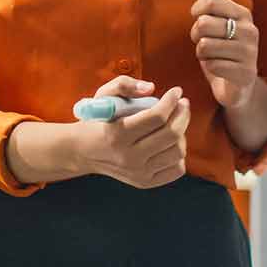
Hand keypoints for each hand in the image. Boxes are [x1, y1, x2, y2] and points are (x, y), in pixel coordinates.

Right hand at [75, 76, 189, 188]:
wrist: (84, 151)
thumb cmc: (97, 120)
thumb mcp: (102, 97)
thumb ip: (123, 84)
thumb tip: (150, 88)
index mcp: (117, 134)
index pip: (156, 117)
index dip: (171, 100)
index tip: (177, 91)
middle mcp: (129, 157)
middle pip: (171, 134)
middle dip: (183, 114)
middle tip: (183, 103)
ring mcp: (138, 173)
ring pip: (177, 152)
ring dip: (182, 132)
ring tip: (177, 121)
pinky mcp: (145, 182)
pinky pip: (177, 169)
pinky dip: (179, 153)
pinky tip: (171, 142)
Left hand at [189, 0, 258, 109]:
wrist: (237, 85)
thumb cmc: (222, 51)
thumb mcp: (217, 26)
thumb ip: (209, 12)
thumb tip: (197, 8)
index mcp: (243, 14)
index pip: (211, 1)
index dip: (197, 10)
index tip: (197, 18)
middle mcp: (250, 30)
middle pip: (203, 23)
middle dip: (196, 35)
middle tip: (203, 43)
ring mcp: (250, 52)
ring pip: (205, 45)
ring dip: (201, 53)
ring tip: (211, 56)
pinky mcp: (246, 73)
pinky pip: (212, 65)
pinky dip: (209, 67)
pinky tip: (219, 70)